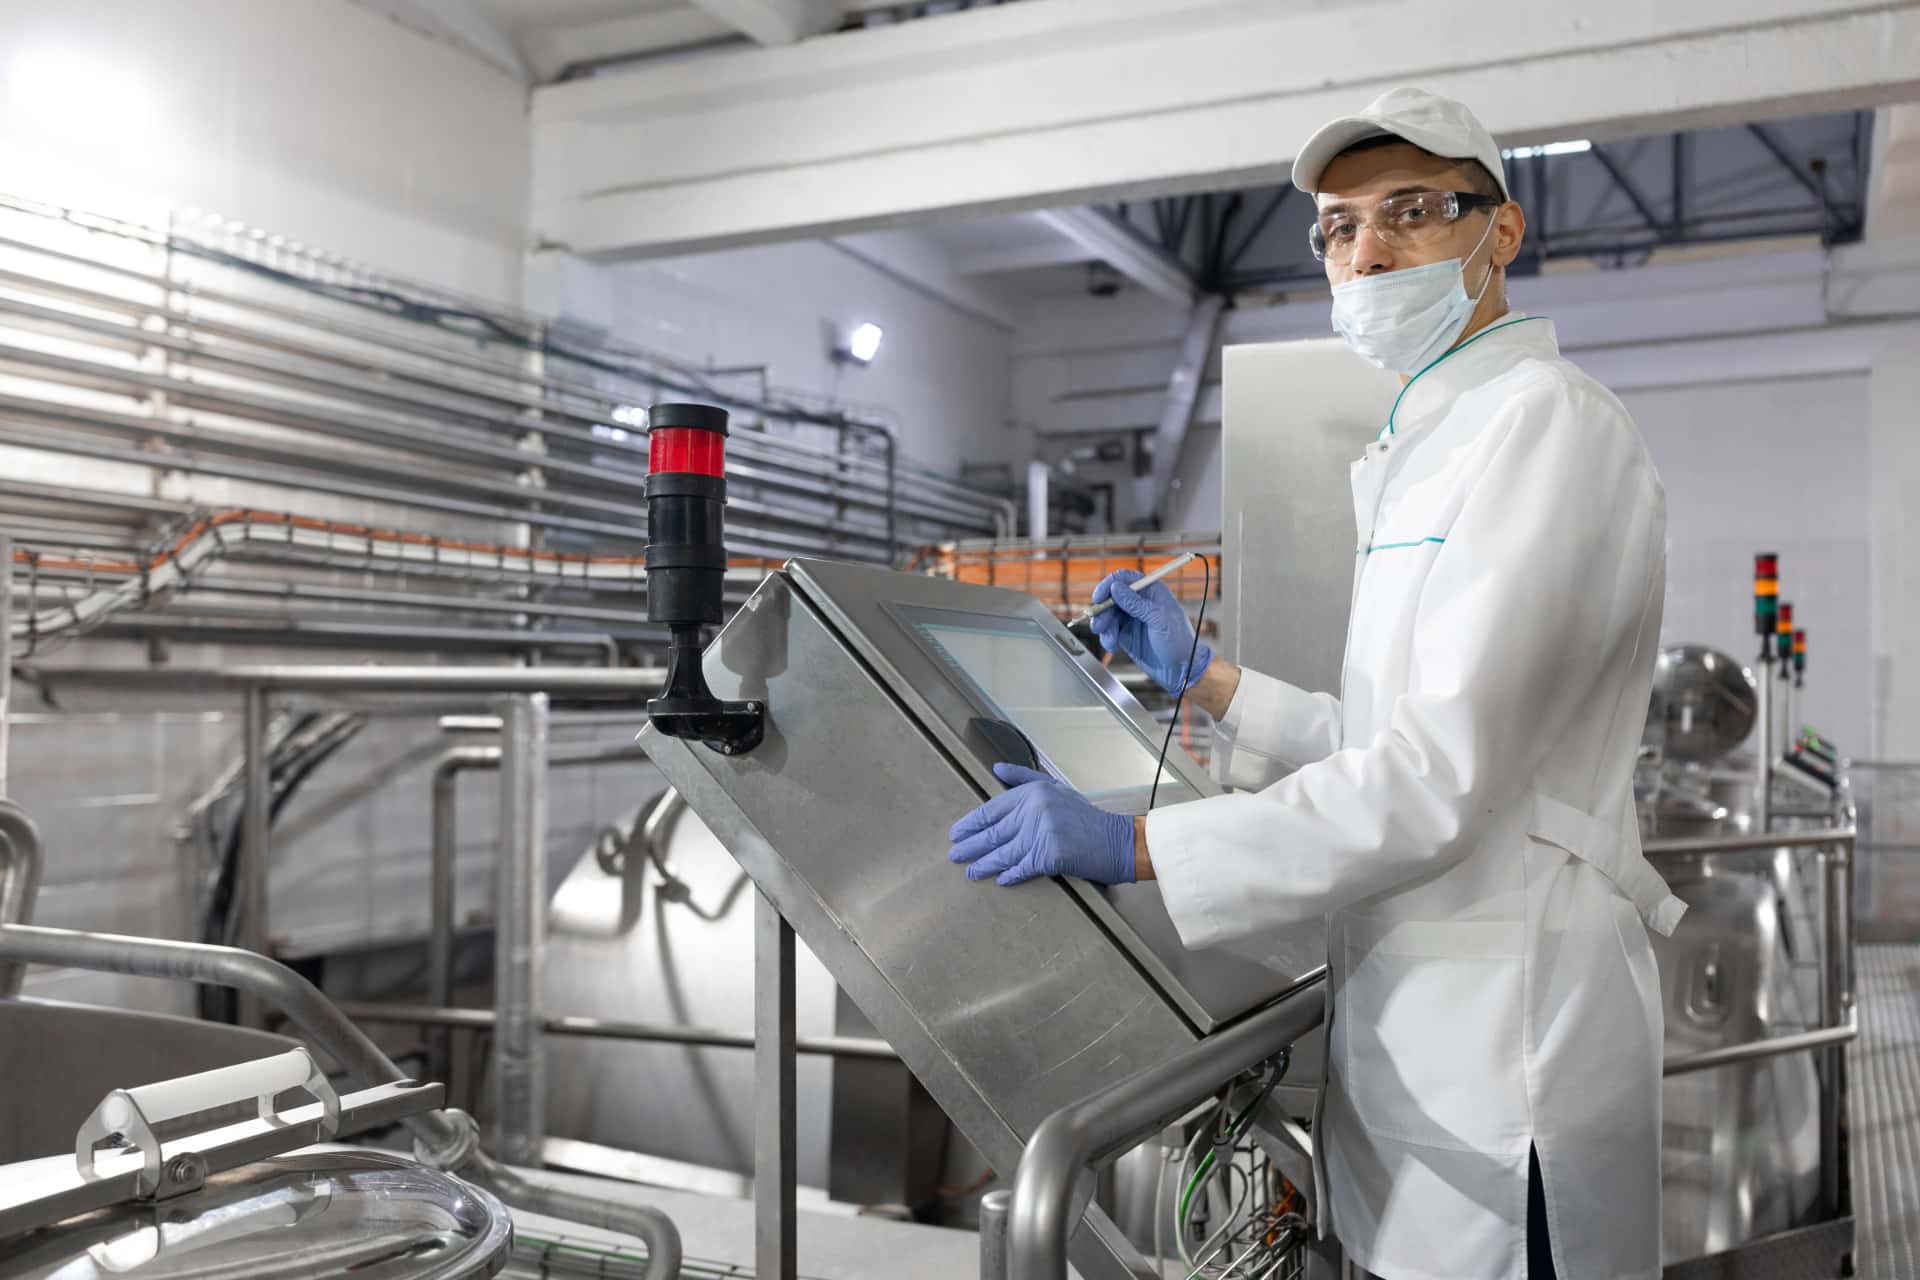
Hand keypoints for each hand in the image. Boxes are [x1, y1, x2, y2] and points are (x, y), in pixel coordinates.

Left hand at [948, 764, 1136, 886]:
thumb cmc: (1088, 818)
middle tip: (955, 854)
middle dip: (971, 845)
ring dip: (985, 864)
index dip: (971, 823)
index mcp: (1034, 792)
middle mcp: (1036, 810)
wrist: (1118, 840)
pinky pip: (1023, 867)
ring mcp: (1043, 832)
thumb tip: (997, 768)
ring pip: (1004, 852)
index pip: (992, 809)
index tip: (957, 832)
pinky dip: (1011, 874)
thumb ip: (1023, 777)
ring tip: (971, 871)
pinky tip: (1000, 879)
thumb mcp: (1057, 788)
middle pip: (994, 832)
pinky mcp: (1051, 855)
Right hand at [1088, 569, 1212, 694]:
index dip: (1109, 585)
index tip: (1099, 597)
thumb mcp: (1159, 620)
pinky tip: (1113, 646)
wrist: (1181, 669)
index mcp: (1151, 591)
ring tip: (1110, 640)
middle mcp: (1140, 602)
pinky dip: (1107, 637)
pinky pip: (1109, 630)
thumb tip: (1116, 588)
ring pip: (1107, 615)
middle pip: (1111, 597)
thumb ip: (1136, 604)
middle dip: (1102, 610)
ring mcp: (1132, 618)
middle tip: (1099, 625)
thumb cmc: (1179, 641)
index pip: (1125, 579)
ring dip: (1104, 626)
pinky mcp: (1126, 634)